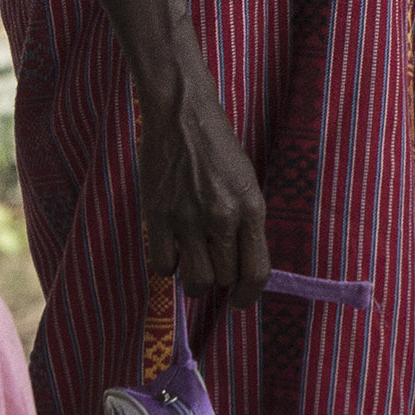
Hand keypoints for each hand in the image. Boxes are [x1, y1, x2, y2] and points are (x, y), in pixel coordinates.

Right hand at [136, 64, 269, 311]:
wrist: (181, 113)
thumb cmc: (217, 147)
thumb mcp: (246, 182)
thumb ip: (247, 224)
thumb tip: (242, 268)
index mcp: (251, 207)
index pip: (256, 273)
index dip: (247, 296)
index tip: (237, 301)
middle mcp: (223, 217)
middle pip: (224, 279)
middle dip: (219, 280)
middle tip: (211, 264)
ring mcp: (188, 217)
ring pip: (196, 280)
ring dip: (194, 280)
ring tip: (191, 263)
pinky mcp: (157, 215)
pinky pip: (163, 265)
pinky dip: (168, 265)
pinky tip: (171, 248)